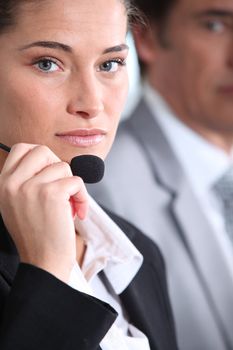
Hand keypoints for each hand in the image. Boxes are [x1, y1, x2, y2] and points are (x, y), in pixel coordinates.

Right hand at [0, 143, 88, 281]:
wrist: (44, 263)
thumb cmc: (37, 236)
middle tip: (61, 187)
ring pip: (63, 167)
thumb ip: (26, 182)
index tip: (50, 172)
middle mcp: (12, 183)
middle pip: (42, 151)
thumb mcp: (18, 205)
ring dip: (72, 186)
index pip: (21, 149)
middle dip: (58, 167)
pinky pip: (76, 181)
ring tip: (69, 206)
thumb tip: (50, 162)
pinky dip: (82, 196)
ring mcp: (31, 187)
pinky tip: (77, 212)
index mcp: (3, 184)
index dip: (40, 156)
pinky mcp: (51, 194)